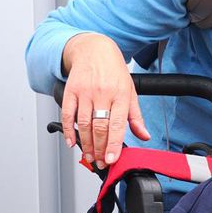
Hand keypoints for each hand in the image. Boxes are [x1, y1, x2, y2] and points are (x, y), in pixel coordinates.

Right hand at [60, 32, 148, 167]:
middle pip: (99, 127)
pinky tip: (71, 142)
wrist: (94, 50)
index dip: (113, 144)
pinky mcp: (70, 91)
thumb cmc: (114, 72)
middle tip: (100, 163)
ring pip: (83, 124)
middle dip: (100, 149)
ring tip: (89, 157)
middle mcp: (103, 93)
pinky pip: (67, 114)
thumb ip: (136, 117)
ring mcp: (85, 92)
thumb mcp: (131, 91)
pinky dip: (68, 130)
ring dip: (85, 144)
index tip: (112, 159)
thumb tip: (144, 136)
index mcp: (121, 94)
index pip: (117, 124)